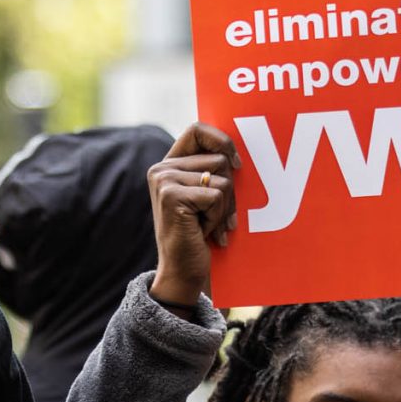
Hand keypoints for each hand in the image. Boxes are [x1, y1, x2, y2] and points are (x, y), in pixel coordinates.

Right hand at [149, 121, 237, 310]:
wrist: (182, 272)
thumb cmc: (199, 236)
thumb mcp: (206, 197)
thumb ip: (213, 171)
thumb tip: (239, 153)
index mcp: (169, 164)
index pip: (197, 129)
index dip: (222, 140)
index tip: (237, 165)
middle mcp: (161, 168)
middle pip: (219, 159)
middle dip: (229, 192)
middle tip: (216, 217)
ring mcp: (164, 180)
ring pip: (222, 179)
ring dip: (224, 207)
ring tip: (208, 225)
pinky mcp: (171, 195)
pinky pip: (217, 195)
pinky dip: (218, 217)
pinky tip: (203, 231)